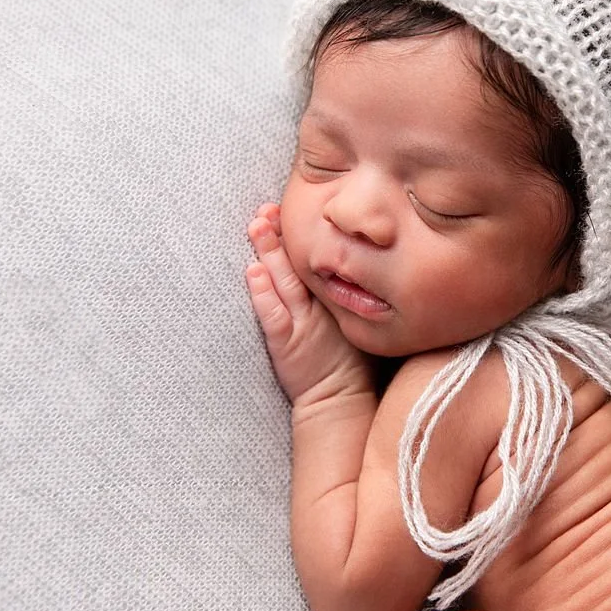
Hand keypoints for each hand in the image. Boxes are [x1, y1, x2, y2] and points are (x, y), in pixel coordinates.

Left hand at [246, 203, 372, 403]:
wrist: (341, 401)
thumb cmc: (349, 364)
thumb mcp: (357, 321)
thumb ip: (349, 293)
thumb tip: (337, 264)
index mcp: (338, 297)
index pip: (318, 259)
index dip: (301, 235)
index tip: (286, 210)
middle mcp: (322, 305)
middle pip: (299, 263)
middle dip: (281, 234)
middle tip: (267, 209)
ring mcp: (303, 323)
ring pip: (285, 281)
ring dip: (269, 252)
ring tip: (256, 226)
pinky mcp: (287, 343)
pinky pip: (273, 313)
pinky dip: (263, 293)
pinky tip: (253, 273)